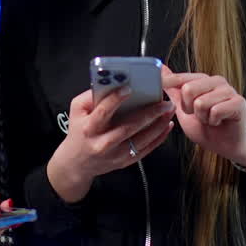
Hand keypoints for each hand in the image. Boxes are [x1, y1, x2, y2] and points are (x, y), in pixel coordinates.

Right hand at [46, 86, 174, 202]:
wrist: (77, 163)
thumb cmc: (78, 131)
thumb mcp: (77, 110)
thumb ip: (92, 96)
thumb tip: (113, 83)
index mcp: (89, 128)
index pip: (103, 112)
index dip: (115, 99)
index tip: (129, 88)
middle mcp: (103, 143)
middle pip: (128, 127)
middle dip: (149, 113)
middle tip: (164, 102)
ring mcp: (115, 154)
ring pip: (141, 140)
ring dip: (158, 125)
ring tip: (169, 111)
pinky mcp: (125, 161)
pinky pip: (146, 150)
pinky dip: (159, 138)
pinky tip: (166, 125)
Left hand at [160, 64, 245, 166]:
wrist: (225, 146)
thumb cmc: (205, 128)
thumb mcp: (183, 109)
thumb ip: (173, 90)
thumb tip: (162, 70)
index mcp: (203, 80)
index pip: (181, 78)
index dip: (168, 84)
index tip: (160, 84)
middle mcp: (216, 81)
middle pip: (188, 89)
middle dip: (188, 109)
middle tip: (198, 115)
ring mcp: (229, 90)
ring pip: (201, 102)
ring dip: (202, 117)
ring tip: (209, 119)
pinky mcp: (239, 102)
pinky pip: (215, 111)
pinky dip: (213, 121)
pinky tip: (218, 122)